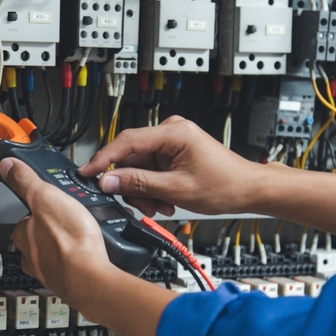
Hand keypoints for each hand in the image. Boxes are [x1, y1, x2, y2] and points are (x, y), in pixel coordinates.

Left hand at [0, 158, 118, 309]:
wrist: (90, 277)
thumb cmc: (68, 240)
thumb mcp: (45, 196)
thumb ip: (25, 181)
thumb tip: (6, 166)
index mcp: (22, 234)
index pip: (24, 220)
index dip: (37, 211)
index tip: (49, 206)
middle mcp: (31, 256)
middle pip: (37, 239)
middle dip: (50, 231)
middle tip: (68, 221)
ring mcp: (49, 272)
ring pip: (52, 256)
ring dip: (64, 248)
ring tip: (80, 237)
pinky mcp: (68, 283)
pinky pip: (70, 268)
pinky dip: (77, 262)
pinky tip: (88, 255)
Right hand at [79, 116, 263, 216]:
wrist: (248, 190)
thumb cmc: (225, 185)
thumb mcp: (177, 189)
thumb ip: (139, 184)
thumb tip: (109, 181)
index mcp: (173, 132)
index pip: (126, 142)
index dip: (103, 159)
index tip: (86, 172)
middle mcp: (171, 131)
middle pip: (131, 157)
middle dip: (133, 184)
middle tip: (141, 205)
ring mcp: (172, 141)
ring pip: (139, 166)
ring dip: (145, 189)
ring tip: (160, 205)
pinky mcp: (173, 151)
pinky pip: (150, 168)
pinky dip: (153, 186)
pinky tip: (164, 199)